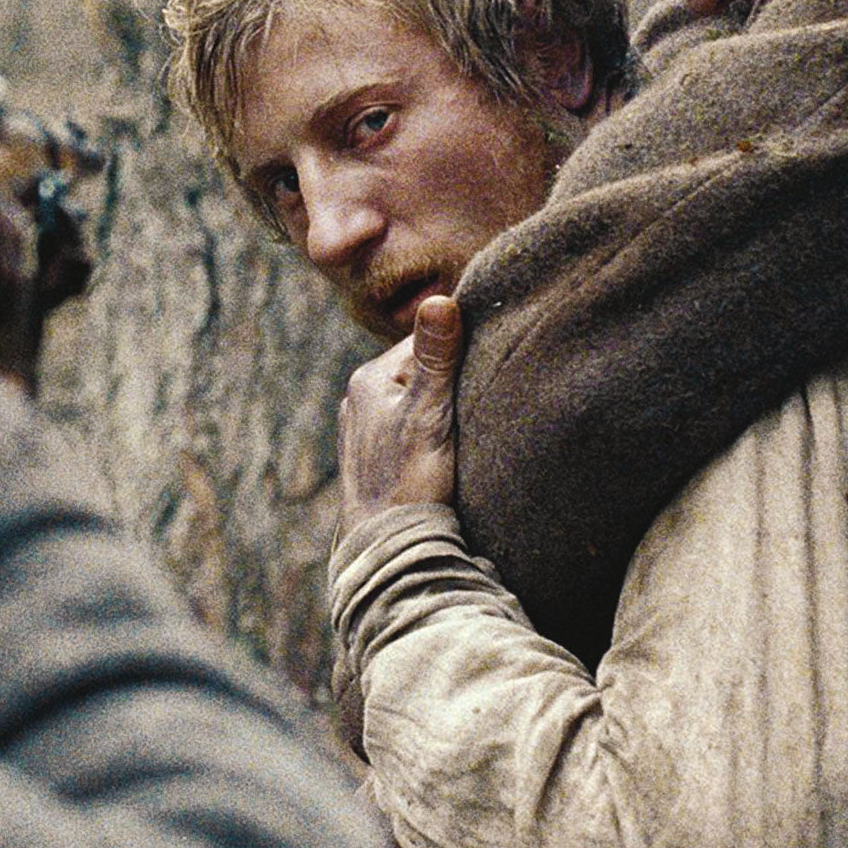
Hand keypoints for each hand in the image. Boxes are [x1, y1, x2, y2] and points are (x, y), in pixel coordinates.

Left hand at [337, 295, 462, 531]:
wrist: (387, 548)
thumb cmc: (410, 480)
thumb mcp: (430, 414)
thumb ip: (437, 358)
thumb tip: (440, 299)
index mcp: (369, 379)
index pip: (425, 344)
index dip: (461, 351)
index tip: (489, 363)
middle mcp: (358, 398)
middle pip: (418, 373)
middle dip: (449, 381)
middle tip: (480, 399)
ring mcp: (362, 429)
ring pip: (412, 402)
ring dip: (439, 409)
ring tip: (464, 428)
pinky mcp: (372, 457)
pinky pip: (405, 428)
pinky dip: (426, 432)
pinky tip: (441, 451)